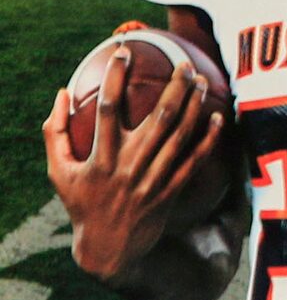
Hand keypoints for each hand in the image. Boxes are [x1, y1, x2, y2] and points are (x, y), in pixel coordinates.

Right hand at [45, 53, 226, 285]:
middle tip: (184, 62)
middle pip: (157, 117)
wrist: (107, 249)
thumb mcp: (58, 172)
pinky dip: (208, 138)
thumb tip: (60, 94)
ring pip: (180, 136)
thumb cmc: (81, 203)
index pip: (107, 108)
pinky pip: (194, 161)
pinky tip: (219, 116)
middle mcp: (128, 166)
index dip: (114, 77)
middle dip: (173, 86)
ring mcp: (152, 179)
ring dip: (194, 105)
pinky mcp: (171, 192)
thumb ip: (55, 133)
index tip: (123, 51)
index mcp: (99, 158)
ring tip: (202, 79)